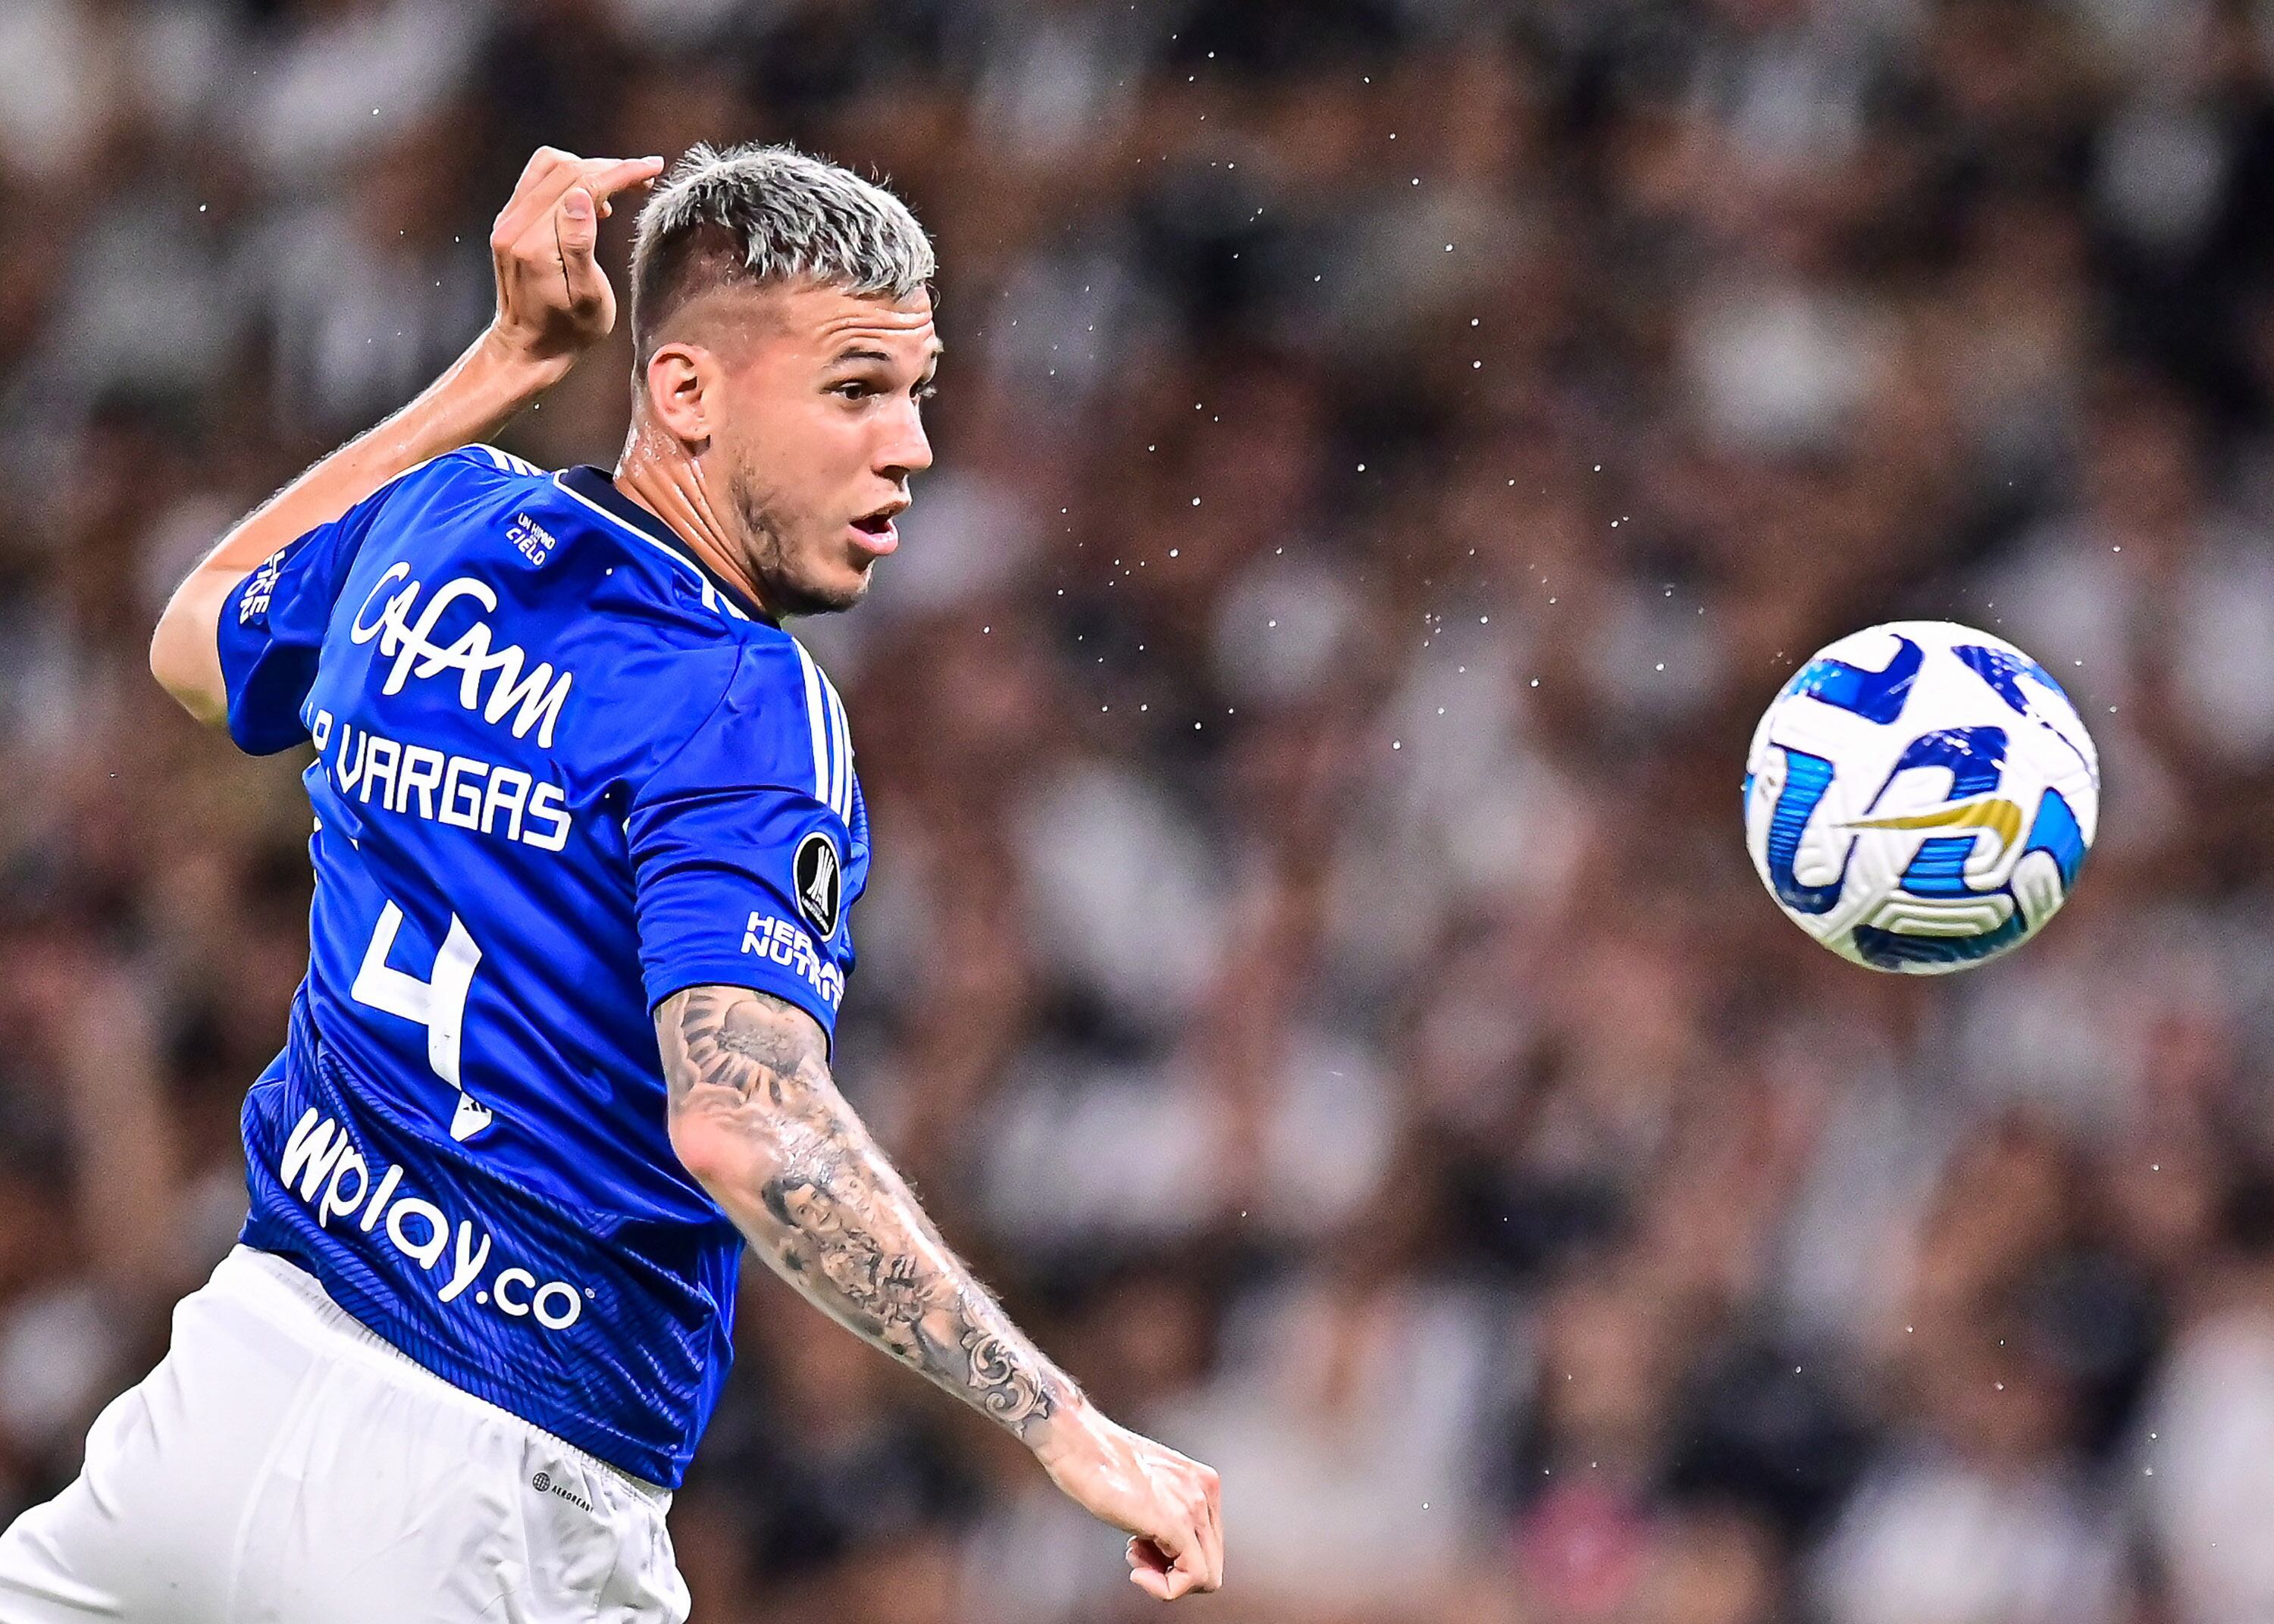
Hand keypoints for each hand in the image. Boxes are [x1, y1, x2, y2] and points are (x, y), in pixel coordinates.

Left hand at [483, 147, 666, 380]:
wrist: (527, 348)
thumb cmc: (567, 331)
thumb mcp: (587, 298)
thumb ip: (580, 245)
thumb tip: (581, 198)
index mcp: (535, 244)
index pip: (580, 186)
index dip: (619, 173)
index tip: (651, 168)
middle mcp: (513, 225)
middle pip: (565, 169)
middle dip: (609, 167)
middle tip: (644, 177)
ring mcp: (507, 221)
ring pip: (549, 166)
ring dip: (589, 168)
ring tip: (620, 186)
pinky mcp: (509, 222)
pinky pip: (538, 180)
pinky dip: (570, 178)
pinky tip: (592, 200)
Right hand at [1033, 1401, 1222, 1600]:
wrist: (1079, 1442)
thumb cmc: (1099, 1462)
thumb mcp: (1147, 1489)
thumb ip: (1167, 1511)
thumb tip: (1165, 1549)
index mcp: (1202, 1482)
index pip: (1207, 1544)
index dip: (1174, 1559)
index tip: (1143, 1550)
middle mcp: (1205, 1492)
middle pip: (1211, 1563)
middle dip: (1173, 1573)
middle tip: (1139, 1559)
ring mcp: (1194, 1507)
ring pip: (1207, 1576)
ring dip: (1167, 1581)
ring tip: (1134, 1556)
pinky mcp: (1175, 1523)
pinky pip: (1193, 1577)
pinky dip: (1165, 1588)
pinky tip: (1137, 1572)